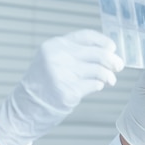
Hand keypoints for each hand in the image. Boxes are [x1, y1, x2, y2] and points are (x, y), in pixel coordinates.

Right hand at [0, 30, 124, 144]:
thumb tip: (106, 50)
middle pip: (96, 53)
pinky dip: (99, 85)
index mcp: (54, 45)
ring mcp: (62, 75)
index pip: (86, 36)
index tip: (112, 48)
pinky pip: (94, 85)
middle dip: (112, 60)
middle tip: (118, 65)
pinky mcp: (68, 92)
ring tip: (110, 80)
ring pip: (98, 70)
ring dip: (108, 75)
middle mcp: (57, 57)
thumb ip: (72, 52)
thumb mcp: (51, 60)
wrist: (25, 107)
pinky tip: (98, 86)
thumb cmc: (42, 84)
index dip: (103, 41)